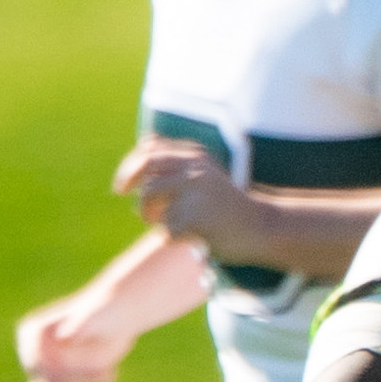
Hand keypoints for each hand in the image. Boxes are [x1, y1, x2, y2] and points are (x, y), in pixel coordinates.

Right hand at [16, 295, 132, 381]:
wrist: (121, 316)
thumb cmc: (107, 310)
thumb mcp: (94, 315)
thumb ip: (80, 322)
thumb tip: (66, 335)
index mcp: (34, 332)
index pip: (33, 361)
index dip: (43, 375)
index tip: (61, 381)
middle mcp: (37, 353)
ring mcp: (50, 370)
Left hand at [115, 135, 262, 251]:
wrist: (261, 227)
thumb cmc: (228, 204)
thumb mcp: (206, 174)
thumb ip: (178, 162)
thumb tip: (143, 144)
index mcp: (196, 156)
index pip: (150, 150)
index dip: (131, 166)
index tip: (122, 185)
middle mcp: (194, 168)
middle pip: (145, 167)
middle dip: (127, 179)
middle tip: (119, 192)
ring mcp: (194, 191)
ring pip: (149, 201)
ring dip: (151, 216)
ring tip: (170, 225)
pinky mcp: (195, 217)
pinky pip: (166, 229)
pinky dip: (173, 238)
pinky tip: (192, 237)